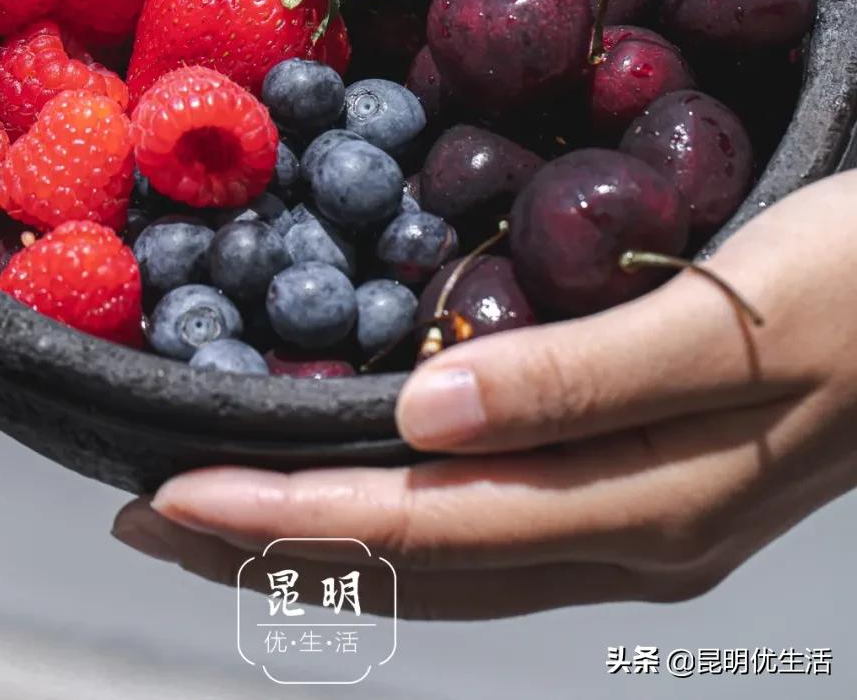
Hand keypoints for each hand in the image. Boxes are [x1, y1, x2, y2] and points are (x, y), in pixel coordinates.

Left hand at [113, 172, 856, 619]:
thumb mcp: (728, 319)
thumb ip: (579, 378)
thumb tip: (423, 416)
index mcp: (642, 504)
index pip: (424, 523)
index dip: (291, 513)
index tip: (171, 491)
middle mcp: (631, 529)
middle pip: (422, 559)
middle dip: (279, 543)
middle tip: (150, 509)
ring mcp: (646, 510)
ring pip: (455, 548)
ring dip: (333, 529)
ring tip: (226, 503)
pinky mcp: (655, 470)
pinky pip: (501, 510)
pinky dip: (409, 499)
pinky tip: (373, 465)